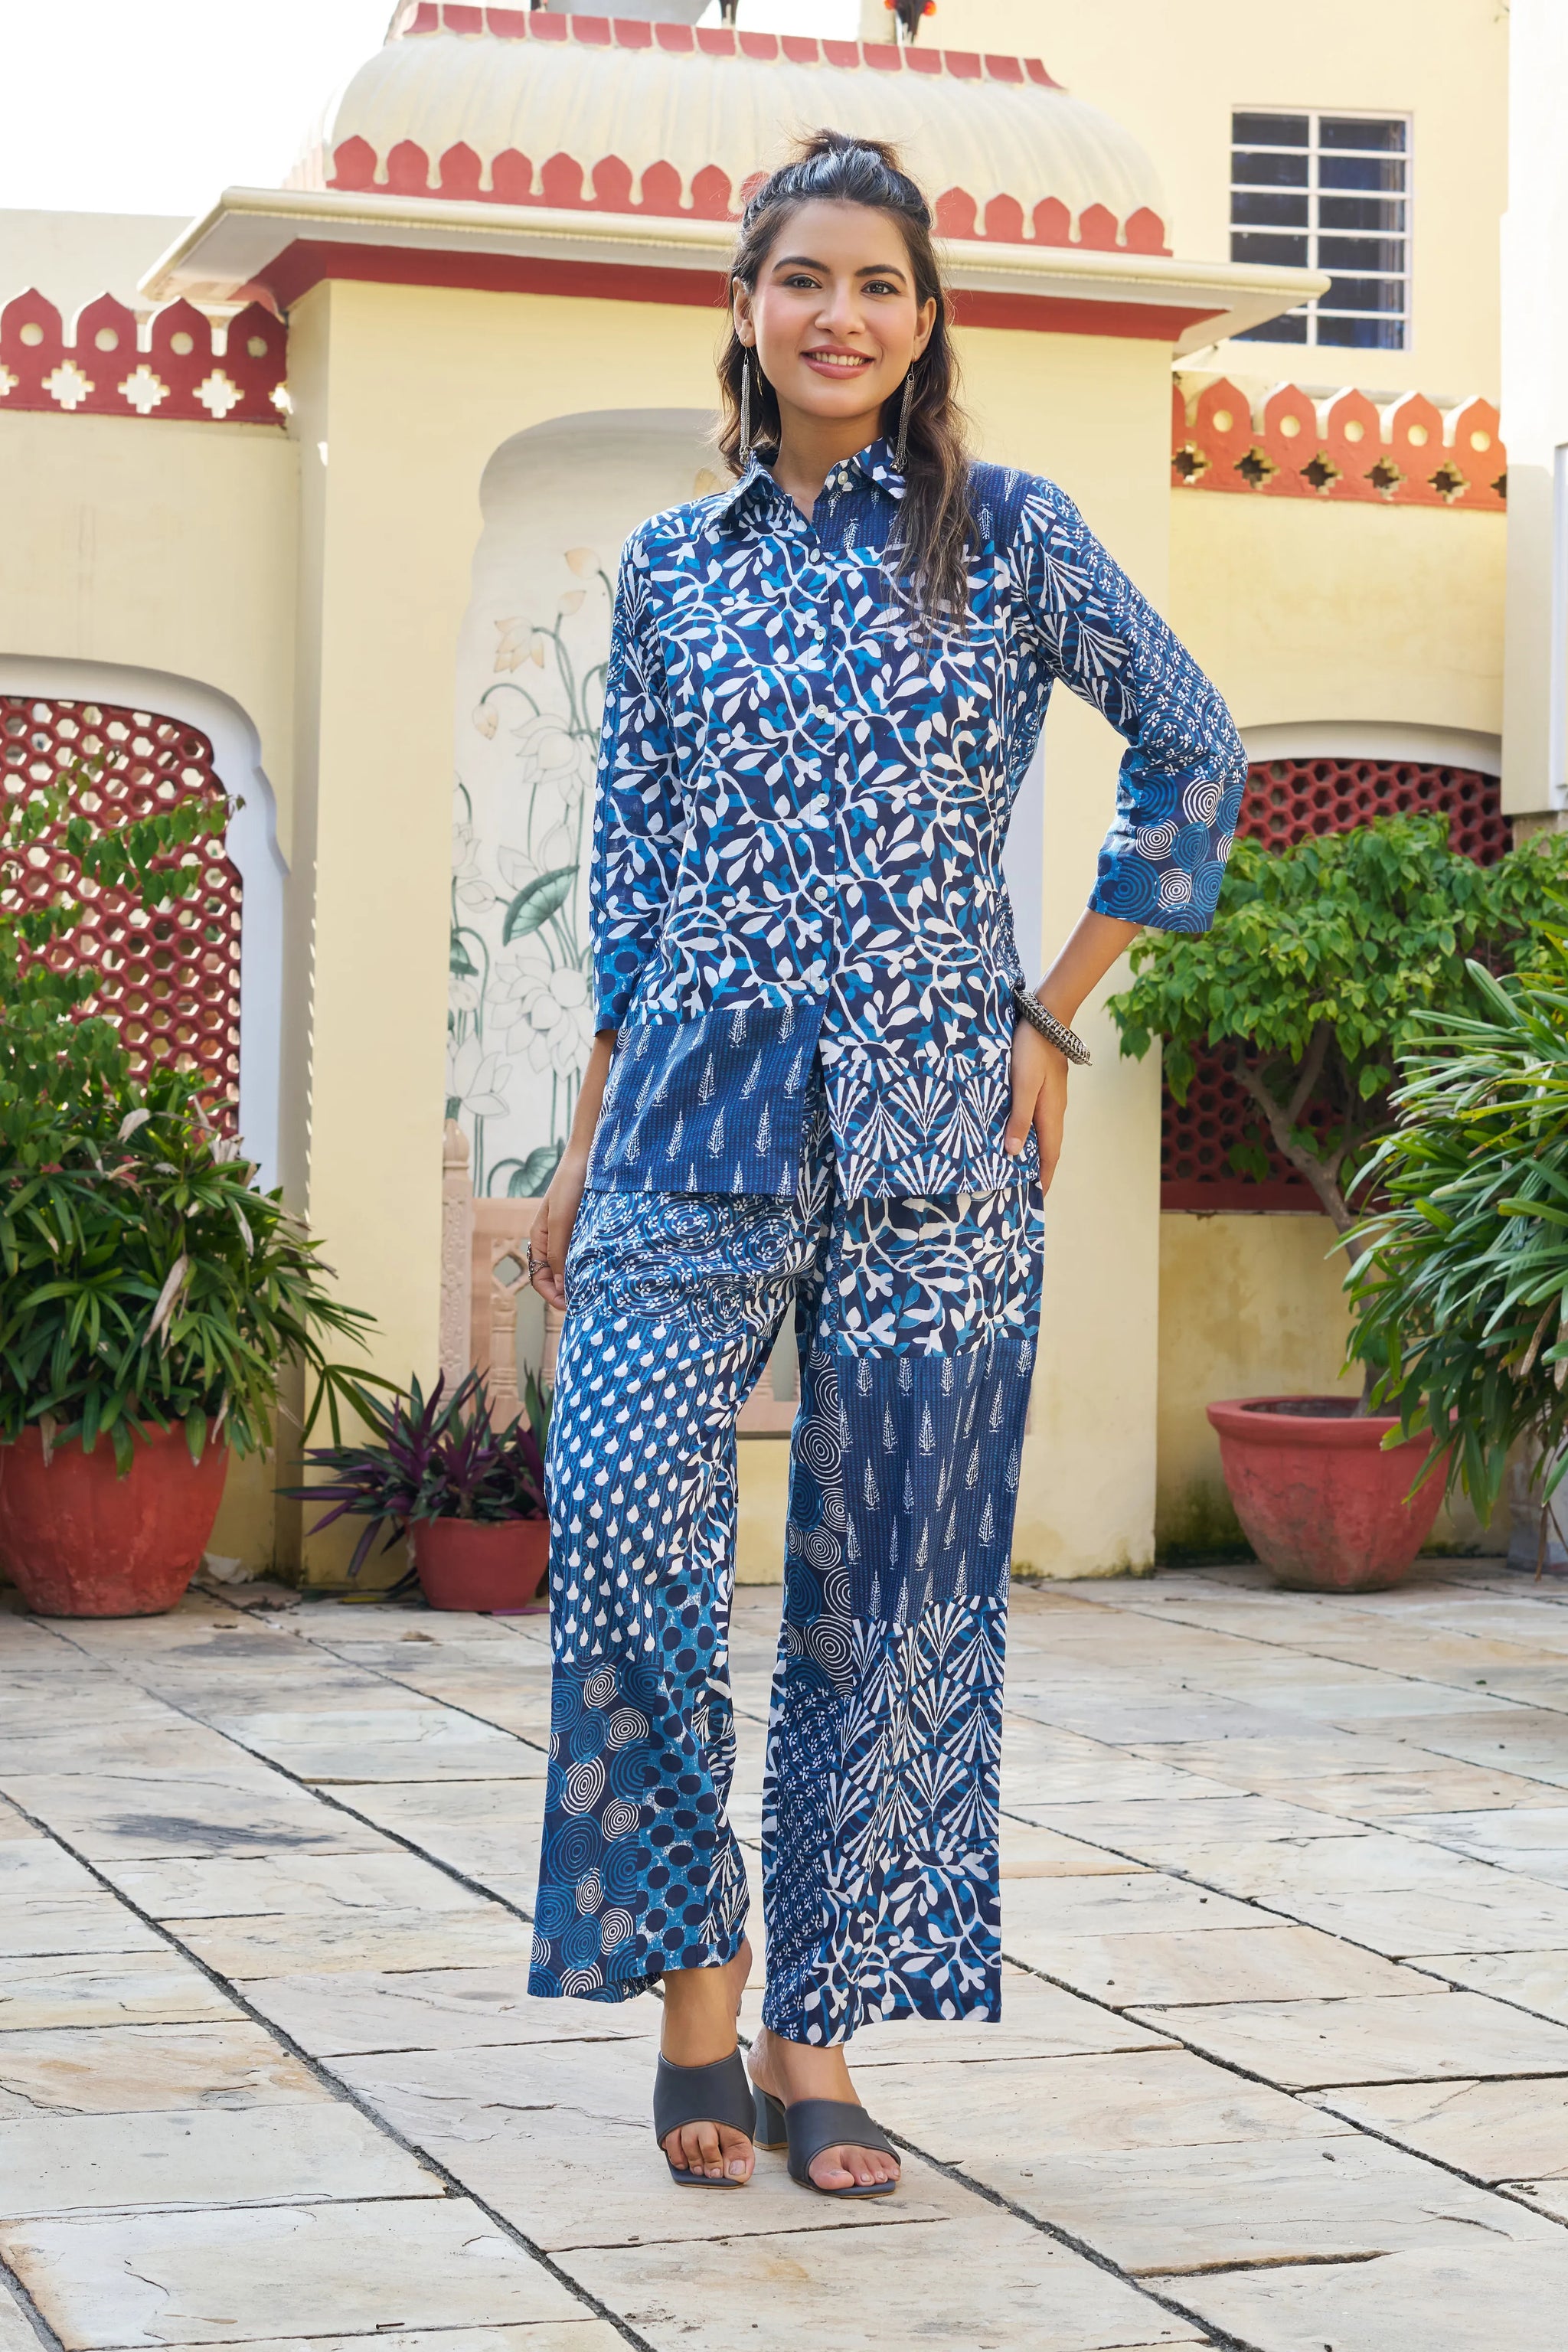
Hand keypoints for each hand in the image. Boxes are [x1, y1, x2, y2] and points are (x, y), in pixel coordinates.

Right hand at [529, 1148, 587, 1311]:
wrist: (592, 1156)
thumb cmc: (570, 1185)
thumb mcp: (561, 1221)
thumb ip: (558, 1254)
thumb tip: (561, 1289)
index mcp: (539, 1239)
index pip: (539, 1278)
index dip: (552, 1295)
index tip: (572, 1307)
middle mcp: (554, 1240)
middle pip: (557, 1276)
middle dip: (569, 1292)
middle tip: (591, 1304)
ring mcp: (572, 1234)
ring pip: (574, 1267)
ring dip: (584, 1280)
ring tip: (601, 1290)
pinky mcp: (589, 1228)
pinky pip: (588, 1253)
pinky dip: (594, 1265)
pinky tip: (609, 1270)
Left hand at [1004, 1018, 1068, 1195]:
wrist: (1047, 1018)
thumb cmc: (1031, 1050)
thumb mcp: (1022, 1085)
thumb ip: (1019, 1118)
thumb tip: (1013, 1153)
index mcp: (1050, 1113)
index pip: (1050, 1154)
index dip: (1044, 1176)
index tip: (1039, 1196)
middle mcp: (1055, 1110)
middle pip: (1049, 1147)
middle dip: (1041, 1168)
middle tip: (1028, 1188)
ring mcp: (1052, 1098)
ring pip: (1045, 1132)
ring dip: (1036, 1151)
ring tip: (1022, 1166)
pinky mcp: (1047, 1088)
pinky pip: (1041, 1119)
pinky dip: (1033, 1133)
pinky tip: (1021, 1132)